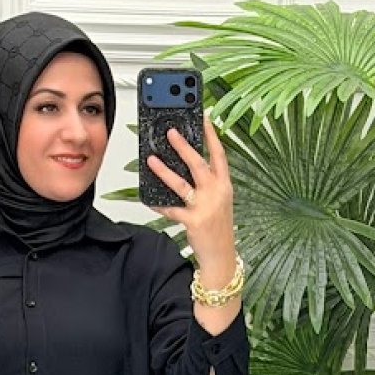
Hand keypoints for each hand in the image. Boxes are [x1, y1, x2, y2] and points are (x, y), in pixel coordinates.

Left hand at [146, 112, 236, 266]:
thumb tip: (186, 165)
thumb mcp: (219, 201)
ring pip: (181, 184)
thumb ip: (208, 184)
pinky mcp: (193, 221)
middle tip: (170, 132)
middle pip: (198, 164)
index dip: (211, 135)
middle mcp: (217, 193)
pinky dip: (159, 204)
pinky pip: (171, 209)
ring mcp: (205, 207)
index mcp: (225, 185)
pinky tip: (149, 199)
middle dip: (183, 146)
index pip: (219, 154)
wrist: (221, 256)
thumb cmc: (218, 228)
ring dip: (164, 171)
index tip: (204, 117)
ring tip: (151, 160)